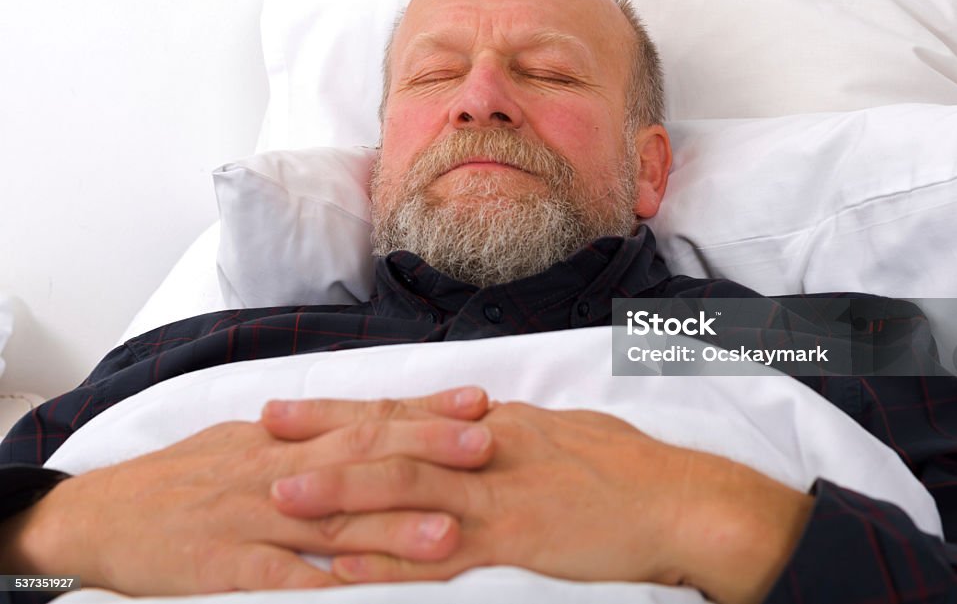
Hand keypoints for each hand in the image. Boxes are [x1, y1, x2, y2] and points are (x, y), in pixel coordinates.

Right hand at [3, 387, 492, 594]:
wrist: (98, 515)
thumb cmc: (180, 477)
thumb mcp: (242, 440)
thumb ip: (303, 435)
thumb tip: (360, 422)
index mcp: (283, 437)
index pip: (366, 417)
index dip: (423, 410)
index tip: (477, 403)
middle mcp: (275, 469)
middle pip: (360, 456)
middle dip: (425, 451)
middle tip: (484, 447)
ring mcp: (250, 518)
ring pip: (331, 520)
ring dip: (391, 527)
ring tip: (449, 530)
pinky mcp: (224, 567)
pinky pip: (281, 578)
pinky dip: (323, 584)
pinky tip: (365, 590)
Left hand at [268, 401, 813, 603]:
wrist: (679, 500)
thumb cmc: (624, 466)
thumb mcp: (560, 432)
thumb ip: (507, 433)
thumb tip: (468, 426)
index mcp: (496, 422)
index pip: (405, 410)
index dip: (344, 408)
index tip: (292, 407)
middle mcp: (488, 450)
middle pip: (393, 438)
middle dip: (325, 437)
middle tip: (263, 432)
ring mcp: (499, 496)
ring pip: (406, 490)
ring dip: (341, 493)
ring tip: (282, 497)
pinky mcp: (516, 542)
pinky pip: (440, 555)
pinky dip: (390, 559)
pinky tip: (346, 564)